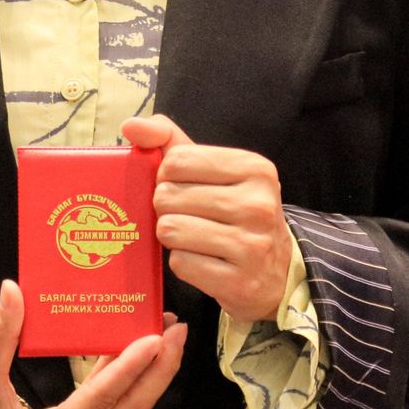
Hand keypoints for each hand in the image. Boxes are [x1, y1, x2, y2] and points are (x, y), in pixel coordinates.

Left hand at [121, 113, 288, 325]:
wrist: (277, 271)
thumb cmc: (235, 211)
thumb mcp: (214, 170)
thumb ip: (171, 140)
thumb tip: (131, 126)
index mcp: (255, 169)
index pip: (177, 160)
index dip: (165, 175)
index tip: (180, 186)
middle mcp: (258, 205)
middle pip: (168, 196)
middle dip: (166, 208)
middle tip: (186, 215)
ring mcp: (252, 246)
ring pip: (170, 230)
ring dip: (171, 235)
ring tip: (192, 237)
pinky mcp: (240, 283)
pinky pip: (180, 263)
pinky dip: (182, 262)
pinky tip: (203, 261)